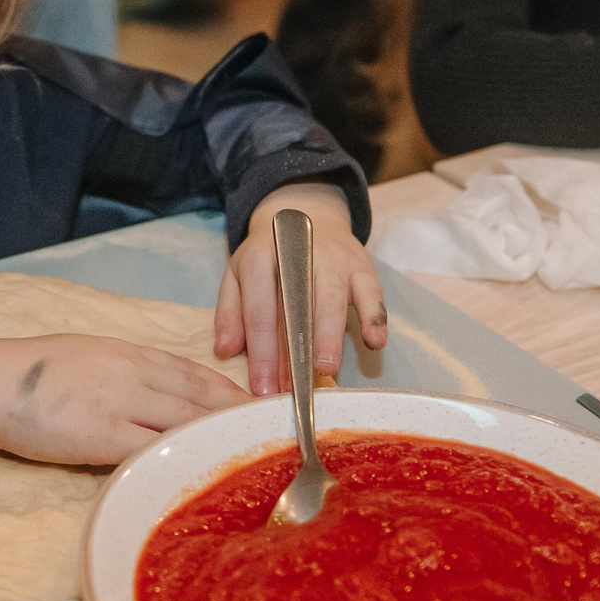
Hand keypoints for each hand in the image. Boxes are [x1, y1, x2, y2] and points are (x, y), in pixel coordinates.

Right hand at [0, 333, 245, 465]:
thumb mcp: (86, 355)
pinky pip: (154, 448)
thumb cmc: (30, 372)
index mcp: (129, 353)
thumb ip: (124, 371)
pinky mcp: (103, 436)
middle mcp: (134, 375)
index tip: (258, 405)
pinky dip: (184, 456)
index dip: (230, 390)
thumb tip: (151, 393)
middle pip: (201, 396)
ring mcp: (121, 405)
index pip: (193, 371)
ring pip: (187, 420)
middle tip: (276, 431)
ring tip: (255, 452)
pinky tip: (206, 468)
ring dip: (222, 436)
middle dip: (240, 414)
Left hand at [216, 182, 385, 395]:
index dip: (260, 352)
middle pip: (296, 305)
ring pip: (333, 300)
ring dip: (329, 336)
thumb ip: (230, 312)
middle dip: (293, 349)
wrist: (308, 212)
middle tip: (291, 386)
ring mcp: (334, 259)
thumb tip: (224, 352)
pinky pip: (372, 293)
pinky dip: (375, 318)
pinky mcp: (362, 266)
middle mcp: (300, 255)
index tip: (261, 388)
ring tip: (325, 369)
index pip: (259, 309)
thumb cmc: (270, 256)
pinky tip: (374, 342)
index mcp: (261, 257)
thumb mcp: (238, 274)